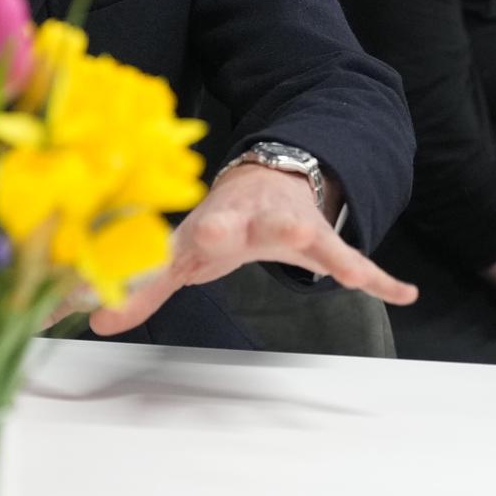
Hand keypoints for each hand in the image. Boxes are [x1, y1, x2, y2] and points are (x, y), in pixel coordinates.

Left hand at [87, 164, 417, 336]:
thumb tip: (91, 317)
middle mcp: (247, 218)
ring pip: (306, 234)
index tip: (132, 271)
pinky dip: (380, 277)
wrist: (272, 178)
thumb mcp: (181, 253)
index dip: (151, 256)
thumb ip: (141, 288)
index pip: (176, 238)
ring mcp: (293, 226)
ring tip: (338, 266)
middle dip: (227, 228)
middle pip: (235, 223)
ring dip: (319, 249)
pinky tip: (405, 293)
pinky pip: (356, 261)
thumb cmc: (222, 223)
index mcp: (207, 222)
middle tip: (216, 237)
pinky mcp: (327, 243)